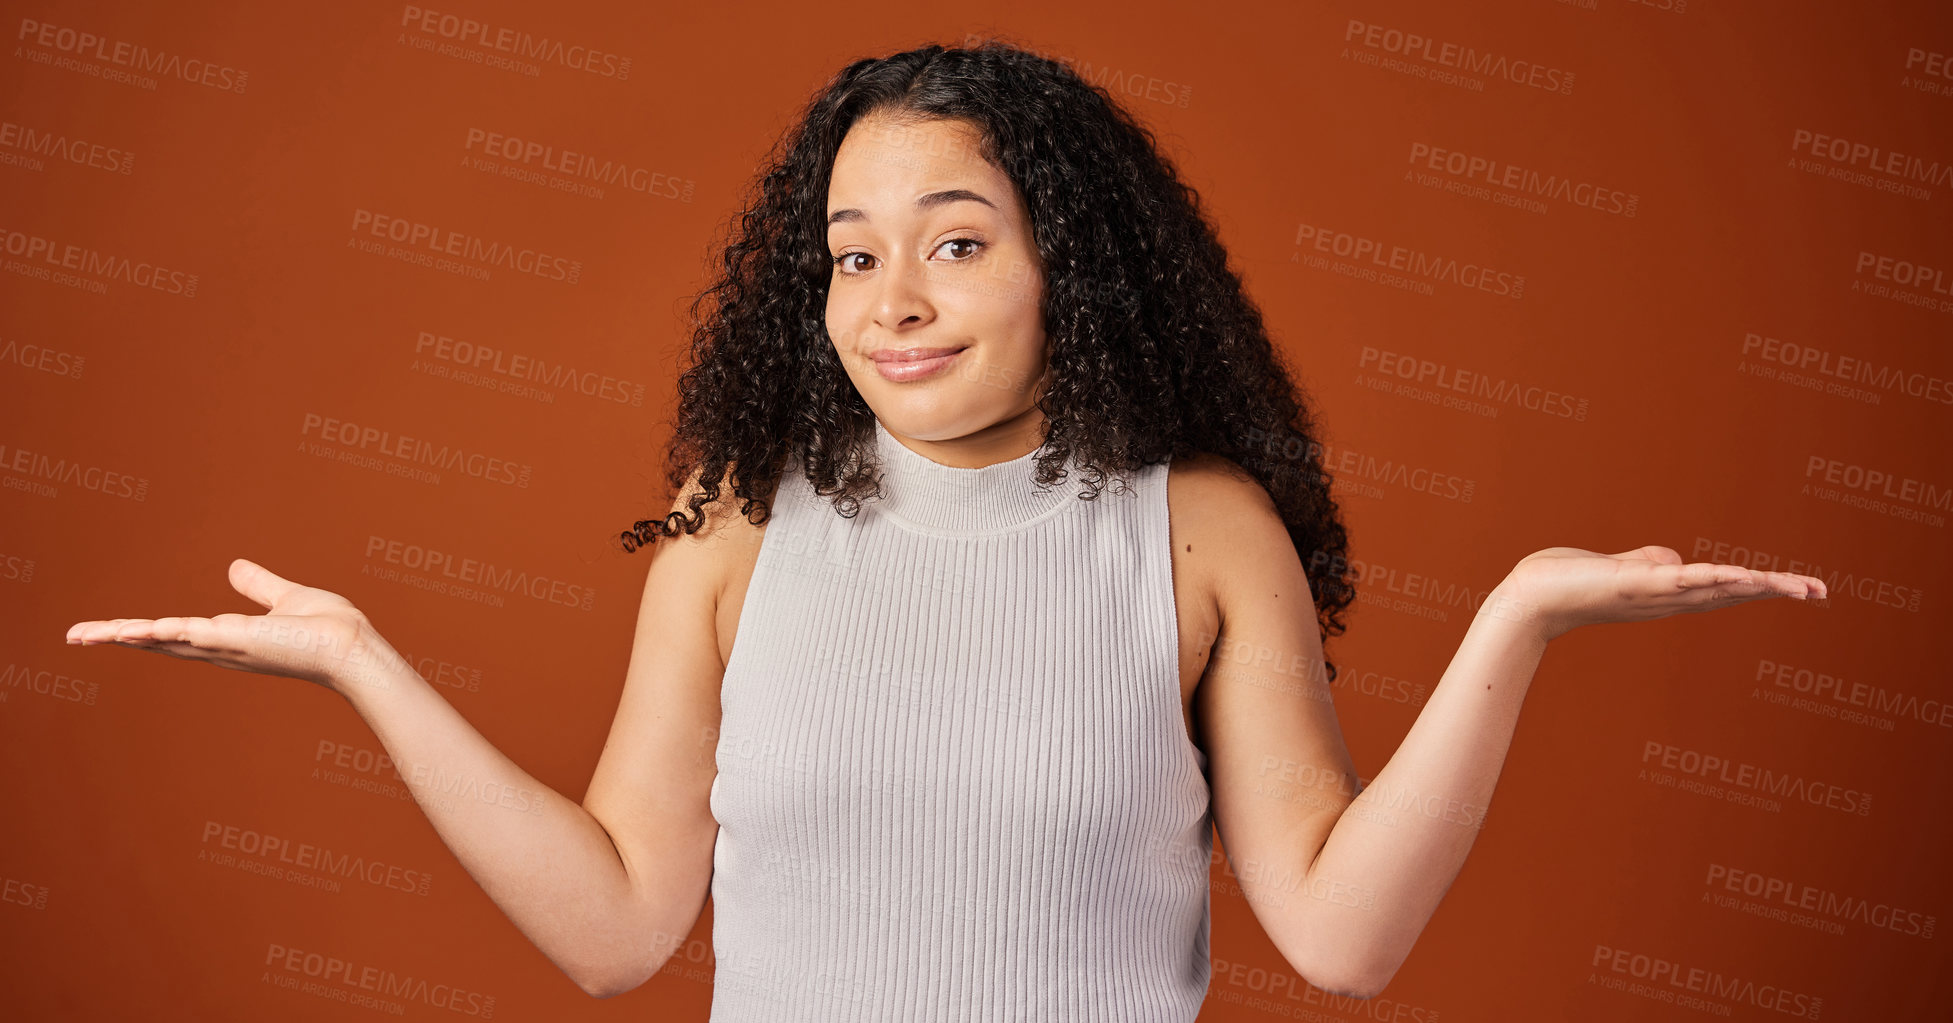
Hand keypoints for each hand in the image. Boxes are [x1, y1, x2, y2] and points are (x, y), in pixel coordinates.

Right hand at [64, 558, 408, 695]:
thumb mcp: (286, 598)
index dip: (143, 632)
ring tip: (85, 635)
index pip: (177, 634)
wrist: (356, 649)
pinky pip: (195, 635)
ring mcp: (229, 647)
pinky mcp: (242, 641)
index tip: (110, 630)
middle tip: (74, 636)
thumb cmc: (330, 630)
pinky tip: (135, 630)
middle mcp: (222, 648)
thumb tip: (232, 567)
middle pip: (159, 643)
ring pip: (167, 640)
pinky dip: (165, 632)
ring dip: (126, 636)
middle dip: (116, 638)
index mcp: (230, 638)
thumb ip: (258, 585)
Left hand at [1490, 545, 1828, 641]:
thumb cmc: (1572, 581)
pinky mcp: (1636, 583)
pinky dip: (1714, 577)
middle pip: (1734, 592)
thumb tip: (1675, 561)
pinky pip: (1683, 579)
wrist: (1532, 597)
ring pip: (1716, 588)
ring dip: (1758, 585)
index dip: (1766, 587)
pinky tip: (1743, 575)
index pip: (1727, 589)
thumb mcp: (1624, 568)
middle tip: (1822, 592)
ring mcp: (1655, 593)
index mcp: (1669, 595)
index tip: (1806, 589)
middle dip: (1778, 591)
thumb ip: (1653, 563)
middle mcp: (1669, 600)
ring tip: (1798, 586)